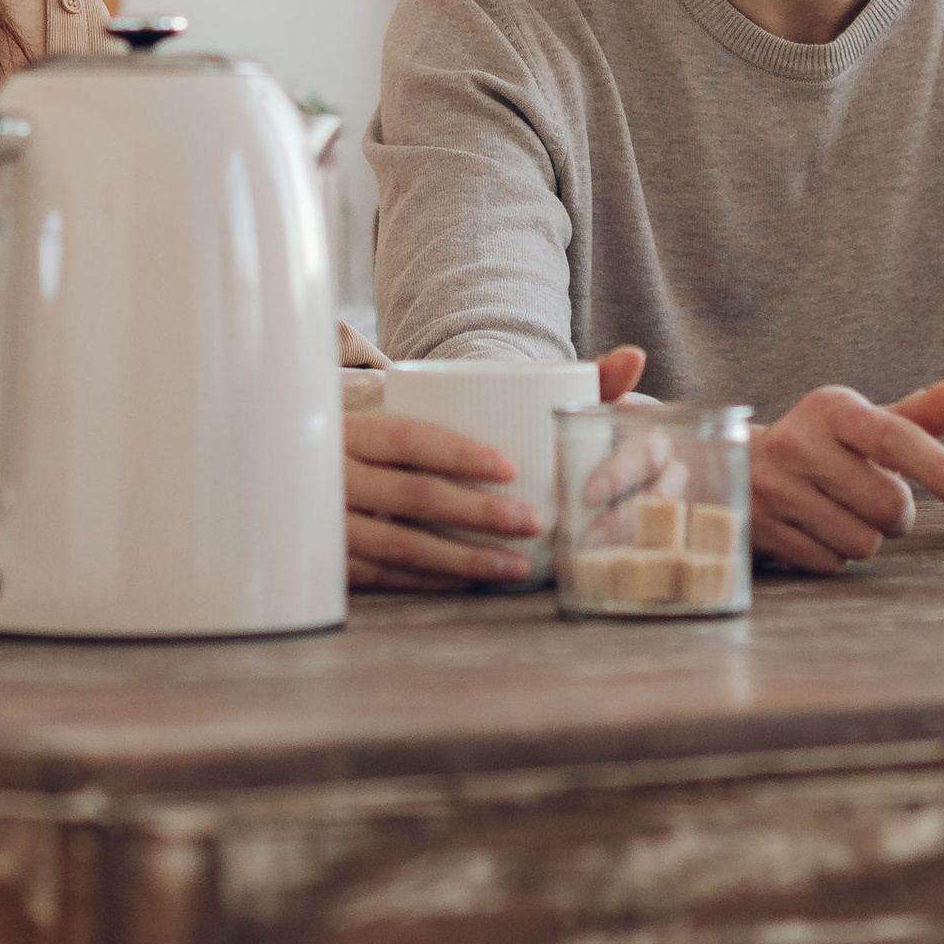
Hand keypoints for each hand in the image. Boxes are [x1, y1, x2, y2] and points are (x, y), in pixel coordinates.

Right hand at [345, 350, 645, 593]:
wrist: (308, 464)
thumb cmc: (408, 432)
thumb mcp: (436, 402)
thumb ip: (545, 379)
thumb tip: (635, 358)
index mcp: (360, 425)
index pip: (410, 436)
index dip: (459, 453)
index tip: (511, 467)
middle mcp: (339, 472)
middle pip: (413, 495)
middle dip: (479, 515)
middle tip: (535, 524)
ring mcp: (331, 520)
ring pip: (402, 545)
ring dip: (464, 561)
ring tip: (518, 568)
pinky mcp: (332, 562)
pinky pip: (385, 578)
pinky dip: (431, 583)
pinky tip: (471, 586)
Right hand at [750, 379, 943, 576]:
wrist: (732, 466)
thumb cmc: (818, 446)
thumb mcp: (861, 424)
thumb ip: (917, 416)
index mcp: (831, 409)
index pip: (897, 439)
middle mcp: (797, 443)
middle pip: (889, 505)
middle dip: (894, 512)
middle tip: (870, 495)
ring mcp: (773, 489)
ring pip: (862, 541)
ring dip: (864, 535)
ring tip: (838, 510)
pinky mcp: (760, 530)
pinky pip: (829, 563)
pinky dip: (833, 553)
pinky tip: (813, 527)